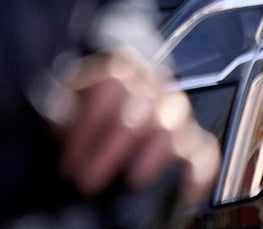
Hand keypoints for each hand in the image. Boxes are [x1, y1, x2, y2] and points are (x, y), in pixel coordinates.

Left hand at [54, 51, 219, 206]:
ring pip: (171, 128)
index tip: (67, 152)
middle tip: (85, 178)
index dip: (88, 120)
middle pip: (138, 111)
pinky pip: (206, 154)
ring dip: (150, 156)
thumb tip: (56, 111)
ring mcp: (177, 113)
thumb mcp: (66, 97)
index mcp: (122, 70)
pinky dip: (198, 173)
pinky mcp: (195, 139)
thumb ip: (60, 102)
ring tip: (131, 181)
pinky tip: (184, 192)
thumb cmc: (87, 103)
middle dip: (108, 149)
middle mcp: (154, 87)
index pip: (112, 84)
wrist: (120, 98)